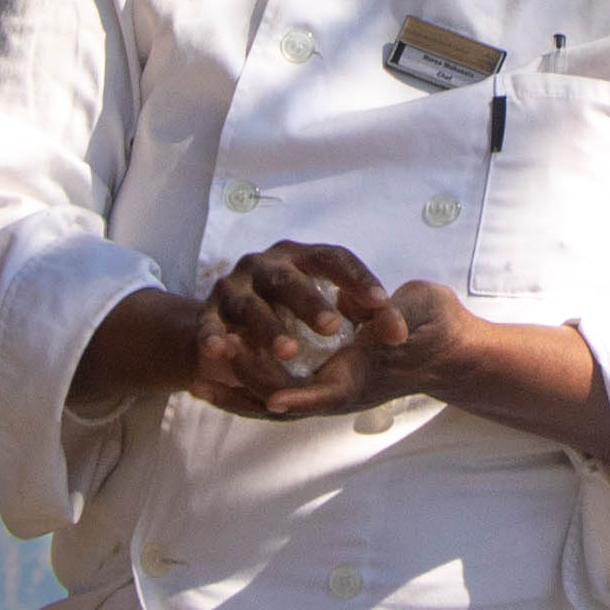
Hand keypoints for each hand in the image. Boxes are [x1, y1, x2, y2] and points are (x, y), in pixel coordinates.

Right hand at [202, 244, 407, 416]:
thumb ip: (369, 316)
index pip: (333, 259)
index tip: (381, 304)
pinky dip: (212, 336)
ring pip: (250, 305)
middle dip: (309, 304)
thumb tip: (400, 334)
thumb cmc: (299, 305)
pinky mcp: (210, 311)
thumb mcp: (335, 305)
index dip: (357, 279)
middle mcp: (266, 266)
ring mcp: (235, 287)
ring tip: (289, 352)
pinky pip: (209, 324)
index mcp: (302, 257)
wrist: (235, 313)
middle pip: (288, 281)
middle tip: (334, 329)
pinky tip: (219, 352)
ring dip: (268, 328)